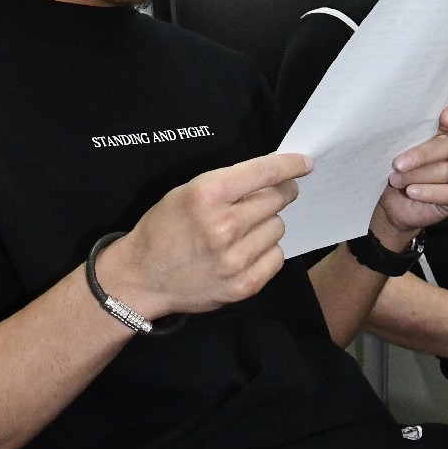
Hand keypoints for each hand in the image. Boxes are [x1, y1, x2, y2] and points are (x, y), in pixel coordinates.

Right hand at [95, 153, 312, 318]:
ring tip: (243, 230)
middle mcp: (224, 226)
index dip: (290, 165)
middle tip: (271, 195)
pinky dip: (266, 250)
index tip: (305, 164)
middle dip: (279, 193)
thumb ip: (229, 184)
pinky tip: (245, 251)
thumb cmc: (165, 227)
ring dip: (267, 224)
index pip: (264, 172)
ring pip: (278, 227)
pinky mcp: (243, 285)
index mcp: (208, 195)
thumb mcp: (188, 191)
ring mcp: (235, 258)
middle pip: (276, 199)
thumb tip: (273, 177)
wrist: (143, 276)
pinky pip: (276, 256)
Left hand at [370, 104, 447, 249]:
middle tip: (397, 164)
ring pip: (445, 171)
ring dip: (416, 176)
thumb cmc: (393, 170)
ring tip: (396, 181)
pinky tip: (412, 192)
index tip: (444, 118)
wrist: (390, 203)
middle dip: (421, 155)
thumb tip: (389, 130)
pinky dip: (427, 192)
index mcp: (441, 133)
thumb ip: (400, 138)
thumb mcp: (393, 152)